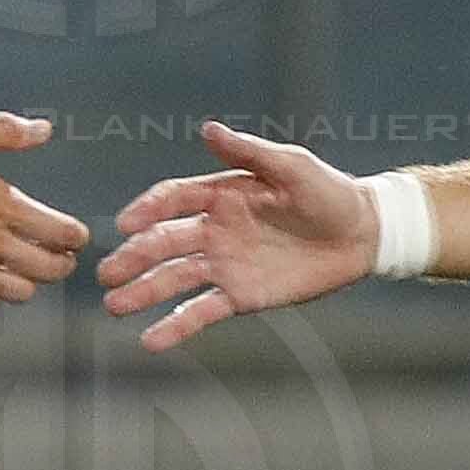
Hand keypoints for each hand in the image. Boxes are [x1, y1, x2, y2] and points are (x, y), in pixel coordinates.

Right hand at [0, 111, 88, 314]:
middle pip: (51, 270)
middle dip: (62, 263)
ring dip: (26, 282)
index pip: (63, 235)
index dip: (76, 236)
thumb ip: (1, 131)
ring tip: (19, 267)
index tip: (74, 234)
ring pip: (19, 294)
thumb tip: (43, 130)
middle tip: (57, 254)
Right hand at [100, 120, 376, 347]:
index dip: (147, 210)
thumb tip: (209, 129)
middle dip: (133, 257)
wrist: (362, 235)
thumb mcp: (292, 166)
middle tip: (106, 272)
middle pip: (164, 242)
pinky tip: (150, 341)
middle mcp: (213, 230)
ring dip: (143, 291)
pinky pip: (201, 311)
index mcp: (220, 194)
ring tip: (115, 306)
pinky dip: (176, 326)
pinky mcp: (240, 296)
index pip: (172, 200)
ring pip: (174, 279)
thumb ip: (249, 152)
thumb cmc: (328, 192)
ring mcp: (224, 264)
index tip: (125, 224)